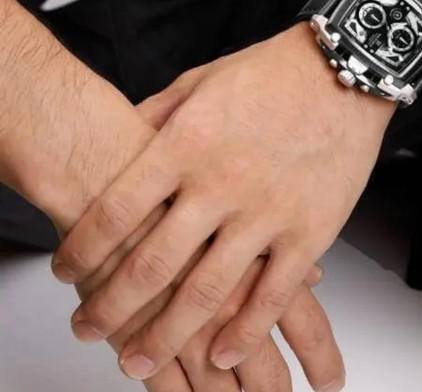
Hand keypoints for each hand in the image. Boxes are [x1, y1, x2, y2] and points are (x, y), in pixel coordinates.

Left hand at [0, 0, 343, 390]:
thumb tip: (122, 145)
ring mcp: (268, 212)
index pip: (116, 211)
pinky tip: (221, 355)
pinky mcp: (311, 231)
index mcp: (187, 144)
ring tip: (140, 359)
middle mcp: (221, 183)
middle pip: (151, 265)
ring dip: (166, 336)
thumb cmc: (272, 73)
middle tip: (89, 328)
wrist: (344, 71)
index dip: (82, 250)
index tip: (68, 271)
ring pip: (206, 294)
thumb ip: (155, 117)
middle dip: (110, 308)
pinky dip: (244, 334)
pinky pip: (272, 297)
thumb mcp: (200, 82)